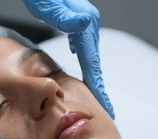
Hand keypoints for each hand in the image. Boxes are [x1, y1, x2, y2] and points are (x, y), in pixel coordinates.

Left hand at [22, 0, 114, 118]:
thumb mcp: (49, 5)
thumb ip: (65, 17)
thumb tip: (84, 23)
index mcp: (85, 25)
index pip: (92, 63)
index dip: (98, 87)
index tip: (105, 106)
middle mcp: (88, 25)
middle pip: (95, 62)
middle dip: (100, 87)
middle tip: (107, 108)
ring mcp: (84, 23)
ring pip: (90, 56)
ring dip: (93, 76)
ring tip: (97, 95)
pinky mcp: (77, 22)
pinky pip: (84, 48)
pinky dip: (85, 62)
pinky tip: (83, 68)